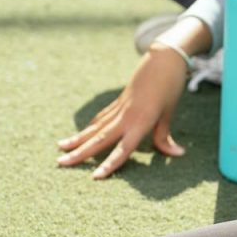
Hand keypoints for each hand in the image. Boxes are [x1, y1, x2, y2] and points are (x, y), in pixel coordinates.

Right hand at [57, 17, 209, 178]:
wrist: (162, 60)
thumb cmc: (169, 88)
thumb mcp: (169, 113)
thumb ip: (165, 135)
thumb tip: (176, 154)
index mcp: (140, 121)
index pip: (123, 149)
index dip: (110, 164)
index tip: (94, 177)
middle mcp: (125, 116)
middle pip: (99, 139)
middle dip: (80, 153)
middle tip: (60, 163)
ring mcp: (119, 108)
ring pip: (94, 128)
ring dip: (77, 140)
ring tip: (60, 149)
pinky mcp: (117, 103)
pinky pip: (100, 119)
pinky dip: (88, 128)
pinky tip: (79, 136)